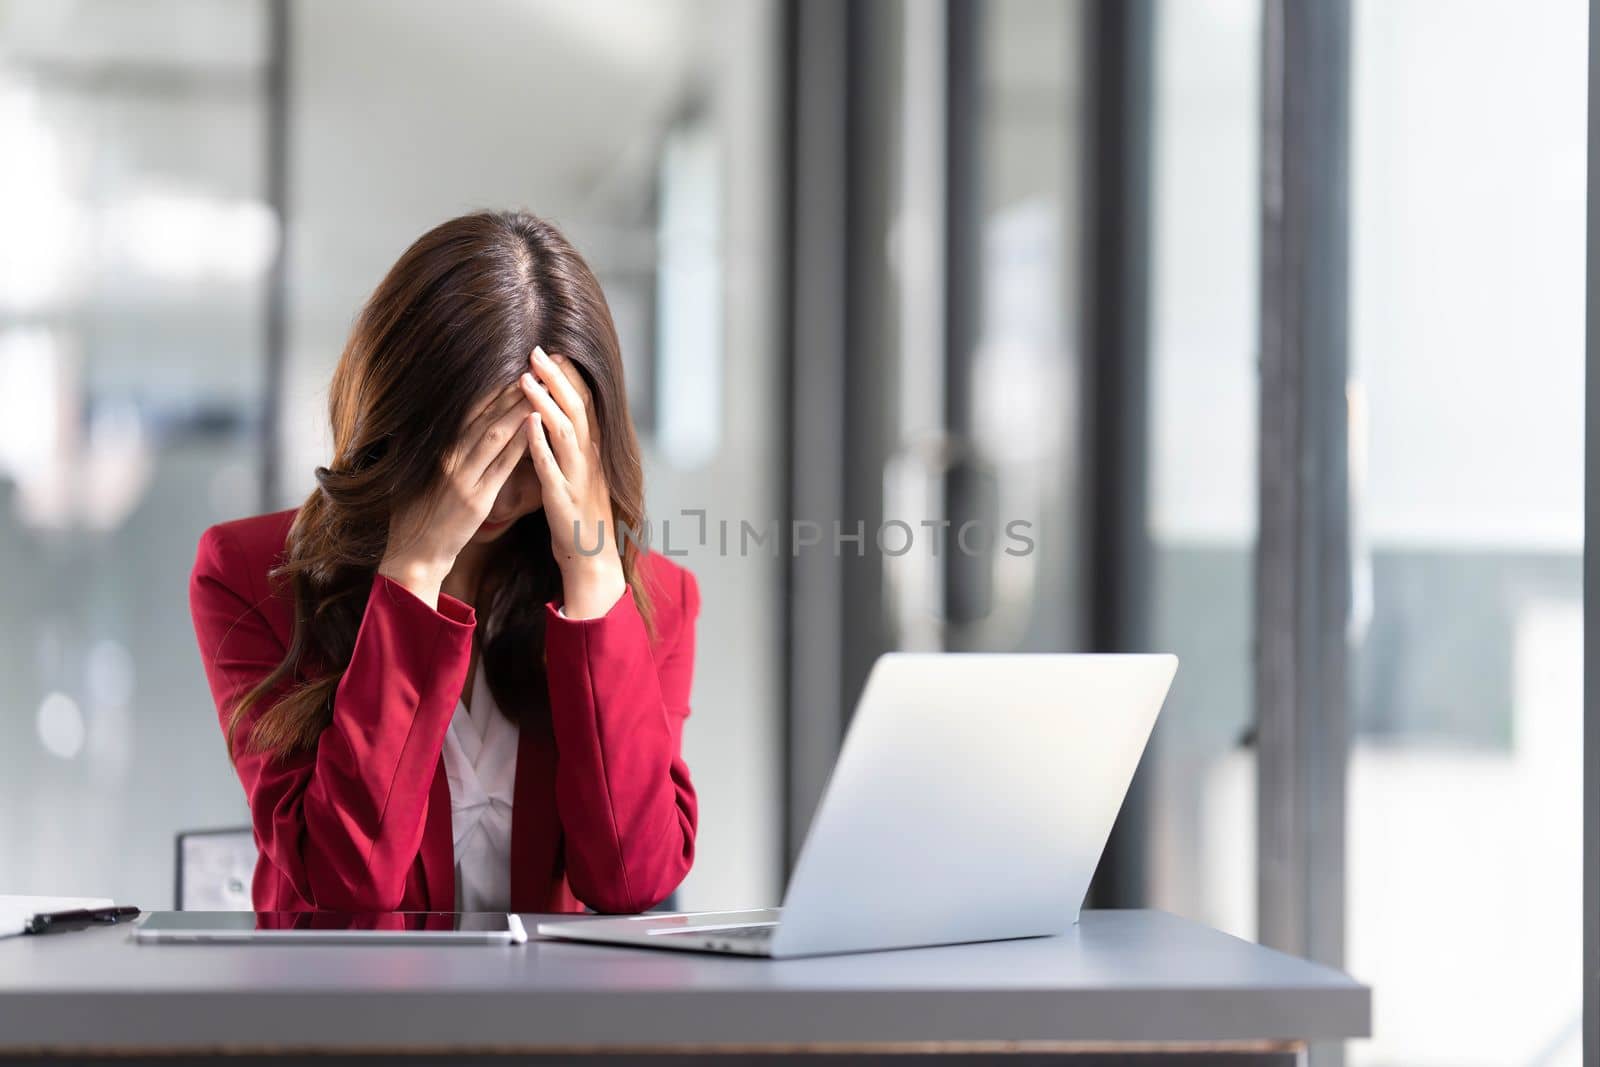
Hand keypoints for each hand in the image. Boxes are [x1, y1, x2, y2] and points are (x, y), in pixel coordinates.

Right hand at [378, 381, 532, 605]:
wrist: (413, 554)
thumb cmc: (415, 513)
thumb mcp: (415, 472)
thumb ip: (430, 446)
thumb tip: (436, 419)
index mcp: (435, 448)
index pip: (468, 409)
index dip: (491, 386)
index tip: (512, 365)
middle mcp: (448, 458)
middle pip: (485, 415)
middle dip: (511, 388)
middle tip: (534, 365)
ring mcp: (462, 478)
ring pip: (495, 434)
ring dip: (519, 407)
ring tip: (539, 385)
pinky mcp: (477, 500)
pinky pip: (503, 465)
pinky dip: (519, 443)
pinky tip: (534, 423)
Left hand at [520, 346, 627, 619]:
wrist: (593, 560)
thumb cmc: (581, 516)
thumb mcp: (579, 473)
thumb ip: (571, 445)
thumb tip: (558, 417)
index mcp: (591, 451)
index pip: (583, 403)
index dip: (569, 376)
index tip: (552, 350)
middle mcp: (589, 459)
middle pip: (576, 408)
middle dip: (556, 378)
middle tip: (536, 350)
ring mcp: (578, 478)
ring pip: (565, 433)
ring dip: (546, 403)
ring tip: (525, 379)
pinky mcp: (563, 499)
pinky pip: (552, 468)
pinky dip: (540, 445)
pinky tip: (528, 425)